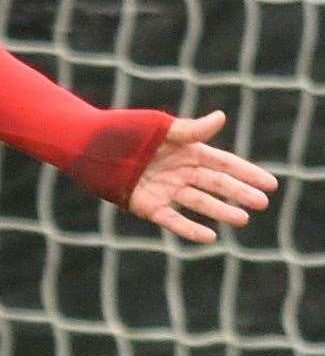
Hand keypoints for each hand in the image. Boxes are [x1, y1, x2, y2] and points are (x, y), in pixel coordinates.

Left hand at [127, 110, 278, 242]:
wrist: (85, 143)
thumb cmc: (122, 129)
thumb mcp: (158, 127)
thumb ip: (189, 129)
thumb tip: (221, 118)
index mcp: (184, 150)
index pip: (222, 163)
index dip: (246, 172)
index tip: (270, 183)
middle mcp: (178, 171)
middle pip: (215, 184)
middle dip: (239, 192)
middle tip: (262, 202)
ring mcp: (164, 189)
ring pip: (199, 202)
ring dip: (221, 211)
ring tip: (242, 219)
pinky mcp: (147, 205)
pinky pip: (173, 220)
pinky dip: (190, 229)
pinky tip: (209, 237)